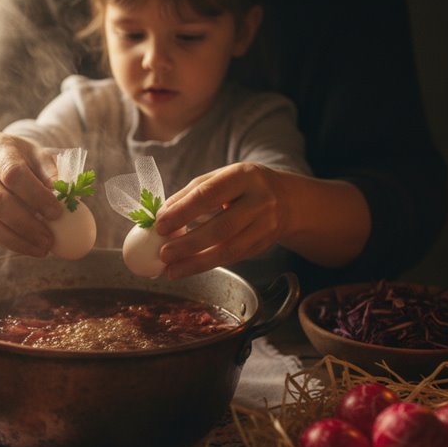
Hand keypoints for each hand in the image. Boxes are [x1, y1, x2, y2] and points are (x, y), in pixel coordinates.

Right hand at [0, 133, 61, 255]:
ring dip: (18, 239)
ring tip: (43, 249)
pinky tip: (29, 248)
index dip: (36, 195)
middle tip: (50, 239)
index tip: (57, 213)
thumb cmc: (20, 158)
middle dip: (26, 224)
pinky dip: (10, 243)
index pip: (13, 173)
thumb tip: (67, 194)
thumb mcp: (36, 155)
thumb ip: (51, 172)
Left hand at [154, 162, 288, 277]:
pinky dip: (208, 265)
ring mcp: (265, 226)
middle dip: (189, 243)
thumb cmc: (242, 186)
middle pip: (222, 227)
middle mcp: (260, 201)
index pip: (209, 195)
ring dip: (197, 263)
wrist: (287, 200)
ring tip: (171, 270)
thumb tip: (161, 215)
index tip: (160, 226)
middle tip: (164, 254)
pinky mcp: (263, 245)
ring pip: (229, 250)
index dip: (183, 212)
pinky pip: (233, 258)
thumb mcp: (220, 178)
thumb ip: (191, 194)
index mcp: (243, 176)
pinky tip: (188, 268)